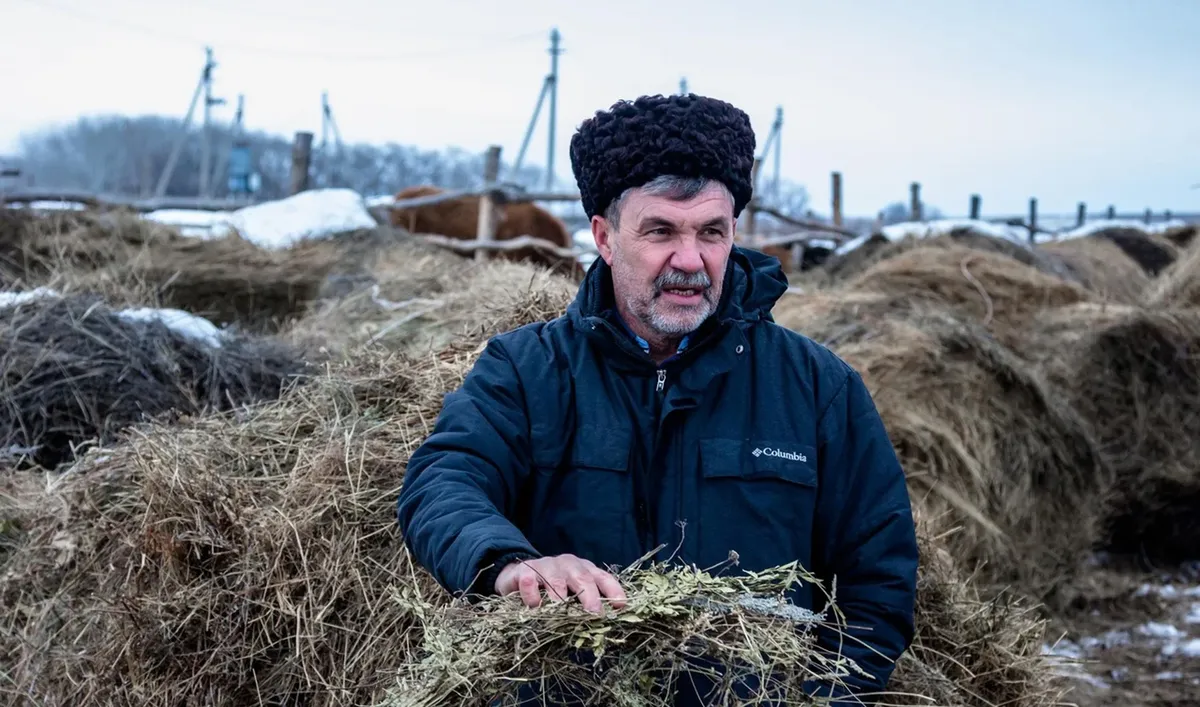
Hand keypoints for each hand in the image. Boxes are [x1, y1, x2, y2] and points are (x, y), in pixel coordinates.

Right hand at [494, 553, 626, 613]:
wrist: (517, 575)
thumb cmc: (551, 590)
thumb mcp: (571, 595)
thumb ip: (584, 607)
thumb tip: (601, 631)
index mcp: (584, 570)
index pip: (603, 578)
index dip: (614, 591)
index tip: (621, 606)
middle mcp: (568, 565)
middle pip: (583, 578)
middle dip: (590, 597)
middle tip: (595, 614)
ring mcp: (546, 566)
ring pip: (556, 581)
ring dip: (560, 599)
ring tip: (561, 616)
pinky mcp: (524, 571)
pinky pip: (529, 582)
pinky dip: (532, 595)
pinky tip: (533, 607)